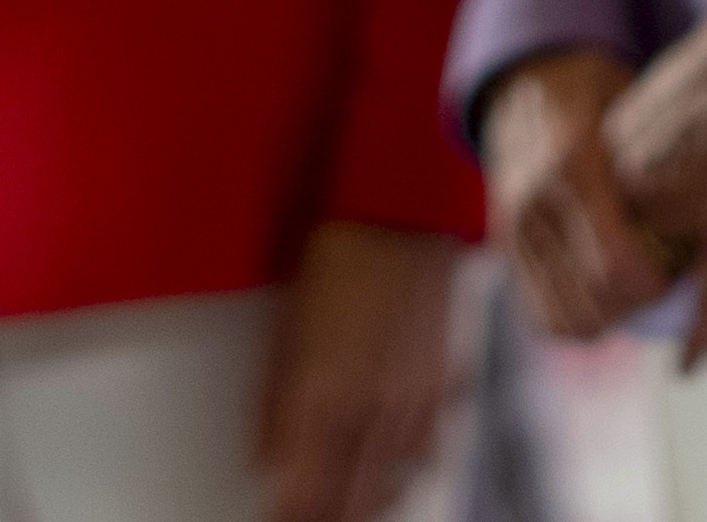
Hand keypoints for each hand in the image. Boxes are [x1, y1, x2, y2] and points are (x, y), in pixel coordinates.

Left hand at [254, 219, 456, 521]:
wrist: (401, 214)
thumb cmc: (337, 256)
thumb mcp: (288, 328)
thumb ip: (275, 403)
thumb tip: (266, 457)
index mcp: (322, 393)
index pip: (304, 489)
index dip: (289, 515)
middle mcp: (369, 405)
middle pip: (350, 499)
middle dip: (328, 519)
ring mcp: (410, 398)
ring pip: (391, 482)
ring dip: (367, 504)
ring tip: (349, 512)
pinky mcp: (439, 384)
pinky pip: (425, 449)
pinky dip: (404, 468)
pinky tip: (394, 468)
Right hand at [480, 50, 667, 344]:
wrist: (526, 85)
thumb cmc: (596, 92)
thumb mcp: (633, 103)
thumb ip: (659, 154)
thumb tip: (701, 211)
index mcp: (570, 165)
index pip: (614, 264)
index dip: (655, 286)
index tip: (680, 271)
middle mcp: (533, 204)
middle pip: (593, 302)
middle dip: (639, 306)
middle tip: (666, 283)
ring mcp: (512, 232)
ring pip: (566, 319)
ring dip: (610, 318)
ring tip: (638, 291)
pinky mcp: (506, 250)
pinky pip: (541, 315)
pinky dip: (579, 319)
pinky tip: (607, 297)